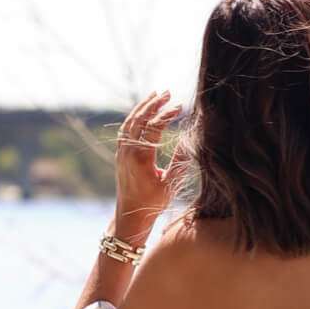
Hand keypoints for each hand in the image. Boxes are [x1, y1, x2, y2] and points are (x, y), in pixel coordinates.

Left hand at [113, 89, 185, 236]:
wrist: (130, 215)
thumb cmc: (152, 203)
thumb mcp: (170, 184)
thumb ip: (180, 162)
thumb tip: (189, 140)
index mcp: (141, 159)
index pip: (153, 128)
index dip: (167, 115)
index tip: (180, 107)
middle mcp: (128, 152)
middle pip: (140, 119)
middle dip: (154, 104)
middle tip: (167, 93)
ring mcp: (122, 152)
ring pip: (130, 122)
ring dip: (143, 107)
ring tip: (155, 95)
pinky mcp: (120, 154)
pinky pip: (125, 129)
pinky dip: (135, 117)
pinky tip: (143, 111)